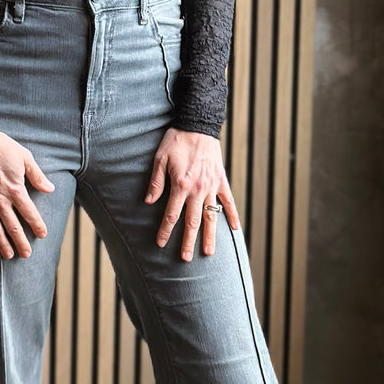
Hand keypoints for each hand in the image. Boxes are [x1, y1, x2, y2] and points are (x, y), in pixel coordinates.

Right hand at [0, 130, 55, 259]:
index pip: (30, 213)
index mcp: (16, 190)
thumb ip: (37, 176)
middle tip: (26, 254)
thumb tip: (50, 189)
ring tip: (8, 255)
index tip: (42, 235)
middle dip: (21, 242)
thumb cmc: (0, 147)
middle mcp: (0, 201)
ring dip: (1, 243)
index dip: (37, 226)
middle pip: (13, 227)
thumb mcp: (24, 158)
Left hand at [145, 127, 240, 259]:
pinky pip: (228, 201)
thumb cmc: (176, 141)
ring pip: (211, 216)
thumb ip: (156, 183)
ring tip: (209, 253)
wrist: (198, 125)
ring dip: (210, 236)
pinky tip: (234, 230)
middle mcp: (198, 189)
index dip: (165, 230)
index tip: (160, 243)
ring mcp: (212, 186)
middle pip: (193, 221)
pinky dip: (232, 215)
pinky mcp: (221, 180)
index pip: (172, 214)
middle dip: (188, 241)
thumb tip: (149, 202)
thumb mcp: (160, 159)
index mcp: (181, 185)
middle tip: (185, 258)